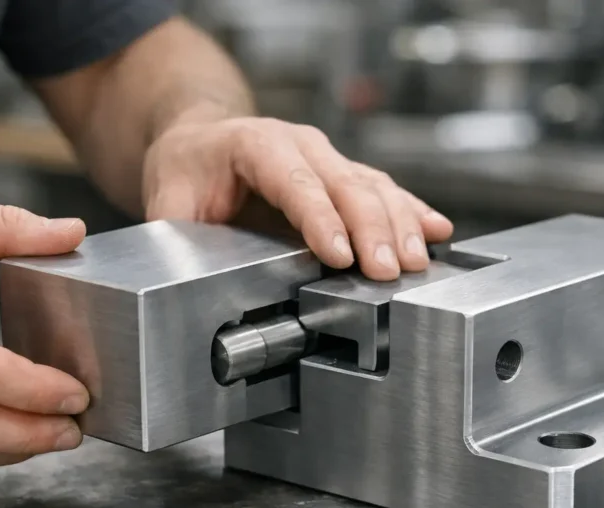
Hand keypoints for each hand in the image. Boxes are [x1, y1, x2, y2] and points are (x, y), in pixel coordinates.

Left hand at [141, 116, 453, 280]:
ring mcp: (329, 158)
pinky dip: (413, 211)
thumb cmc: (189, 168)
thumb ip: (176, 228)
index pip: (295, 181)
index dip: (319, 218)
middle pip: (346, 184)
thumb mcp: (166, 195)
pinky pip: (386, 190)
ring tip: (416, 261)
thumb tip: (183, 268)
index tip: (338, 255)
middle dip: (372, 229)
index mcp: (256, 144)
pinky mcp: (345, 176)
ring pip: (374, 186)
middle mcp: (301, 145)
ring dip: (400, 224)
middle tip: (388, 271)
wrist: (205, 141)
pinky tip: (437, 230)